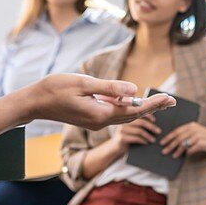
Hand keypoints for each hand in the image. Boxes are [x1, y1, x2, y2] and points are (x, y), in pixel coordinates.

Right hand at [19, 74, 175, 130]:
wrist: (34, 102)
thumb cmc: (55, 89)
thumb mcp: (84, 83)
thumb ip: (109, 87)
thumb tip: (133, 89)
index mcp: (101, 114)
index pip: (134, 110)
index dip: (153, 104)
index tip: (170, 99)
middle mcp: (100, 121)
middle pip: (132, 115)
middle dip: (152, 107)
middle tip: (171, 100)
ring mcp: (94, 121)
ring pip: (123, 115)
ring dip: (139, 107)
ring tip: (157, 101)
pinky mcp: (89, 116)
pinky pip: (112, 113)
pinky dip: (124, 106)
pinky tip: (128, 97)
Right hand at [111, 114, 161, 152]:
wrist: (117, 148)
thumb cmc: (128, 137)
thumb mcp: (133, 129)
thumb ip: (139, 123)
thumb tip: (153, 120)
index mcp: (126, 117)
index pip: (139, 113)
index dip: (148, 116)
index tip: (155, 120)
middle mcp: (123, 122)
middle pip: (140, 122)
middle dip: (151, 127)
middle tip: (159, 131)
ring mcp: (122, 130)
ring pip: (139, 131)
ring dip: (148, 136)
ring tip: (153, 140)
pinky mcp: (122, 138)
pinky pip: (136, 138)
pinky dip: (143, 141)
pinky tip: (146, 143)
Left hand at [160, 122, 205, 157]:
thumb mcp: (198, 132)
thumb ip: (188, 134)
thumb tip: (175, 142)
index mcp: (191, 125)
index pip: (176, 131)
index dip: (168, 137)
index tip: (162, 142)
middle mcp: (193, 130)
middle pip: (178, 138)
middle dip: (170, 145)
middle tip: (164, 151)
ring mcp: (198, 136)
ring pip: (183, 145)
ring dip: (177, 151)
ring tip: (173, 155)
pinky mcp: (202, 144)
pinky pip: (191, 150)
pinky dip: (187, 153)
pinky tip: (185, 156)